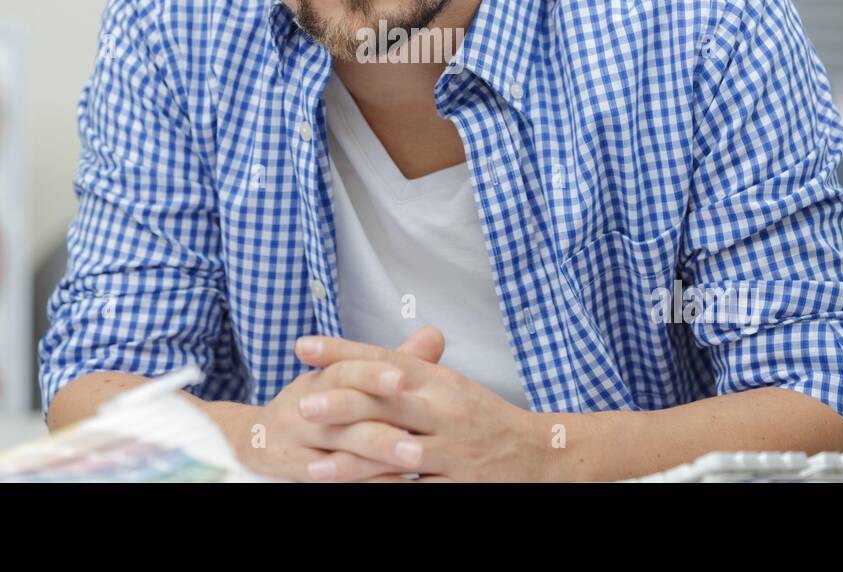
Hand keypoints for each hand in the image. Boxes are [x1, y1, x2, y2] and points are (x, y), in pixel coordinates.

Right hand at [224, 327, 444, 481]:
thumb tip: (434, 335)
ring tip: (413, 460)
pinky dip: (365, 482)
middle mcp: (305, 410)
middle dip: (382, 425)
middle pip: (344, 415)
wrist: (253, 440)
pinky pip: (332, 478)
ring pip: (340, 451)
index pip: (344, 371)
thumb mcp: (344, 378)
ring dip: (377, 457)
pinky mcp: (296, 473)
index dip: (371, 373)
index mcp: (321, 380)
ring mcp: (299, 444)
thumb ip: (391, 361)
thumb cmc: (315, 404)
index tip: (401, 378)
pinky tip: (396, 484)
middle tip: (417, 437)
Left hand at [295, 325, 549, 481]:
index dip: (343, 351)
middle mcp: (444, 410)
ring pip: (397, 452)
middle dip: (343, 402)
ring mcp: (452, 451)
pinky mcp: (457, 486)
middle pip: (387, 402)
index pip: (384, 359)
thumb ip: (410, 372)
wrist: (540, 454)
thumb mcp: (450, 386)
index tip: (304, 346)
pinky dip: (383, 491)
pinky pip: (414, 490)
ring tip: (316, 465)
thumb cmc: (484, 418)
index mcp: (439, 380)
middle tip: (302, 403)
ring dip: (354, 461)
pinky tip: (356, 495)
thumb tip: (365, 358)